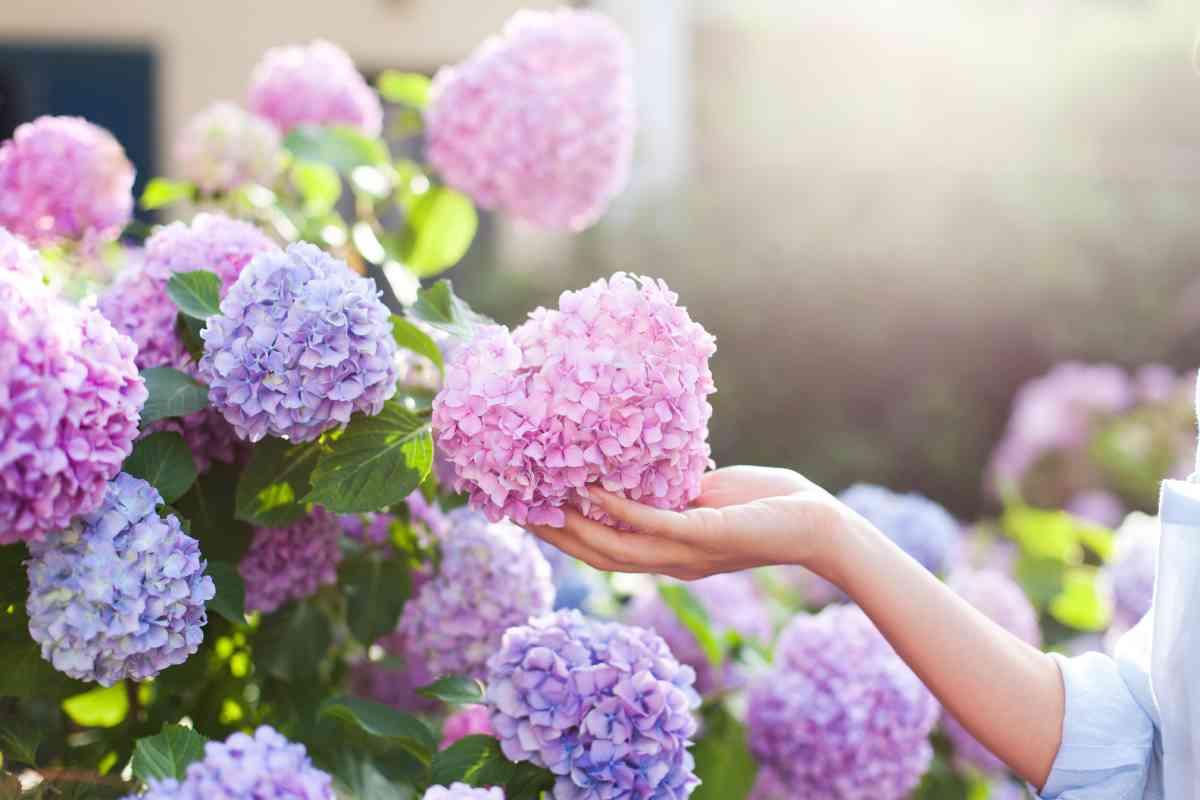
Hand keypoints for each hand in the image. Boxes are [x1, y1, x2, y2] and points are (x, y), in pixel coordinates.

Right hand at [529, 466, 848, 580]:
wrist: (816, 523)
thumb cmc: (766, 503)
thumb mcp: (705, 496)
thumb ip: (670, 490)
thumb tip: (637, 467)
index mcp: (669, 554)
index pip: (604, 551)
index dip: (564, 537)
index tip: (528, 512)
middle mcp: (671, 563)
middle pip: (598, 556)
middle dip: (555, 535)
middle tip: (515, 509)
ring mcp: (687, 553)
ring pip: (616, 548)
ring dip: (575, 524)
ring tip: (541, 499)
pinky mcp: (706, 535)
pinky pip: (653, 523)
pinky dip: (619, 508)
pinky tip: (593, 488)